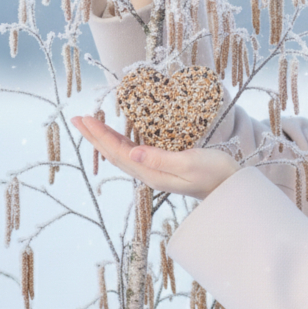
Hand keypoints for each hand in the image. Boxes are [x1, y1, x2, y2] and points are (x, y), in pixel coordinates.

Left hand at [71, 114, 239, 198]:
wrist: (230, 189)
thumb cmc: (215, 174)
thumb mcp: (190, 162)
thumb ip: (161, 158)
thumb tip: (133, 152)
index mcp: (152, 173)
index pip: (118, 152)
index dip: (100, 135)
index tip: (85, 119)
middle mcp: (149, 173)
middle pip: (115, 153)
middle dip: (95, 136)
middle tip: (77, 119)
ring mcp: (155, 171)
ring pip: (123, 153)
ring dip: (105, 138)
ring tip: (91, 125)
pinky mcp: (164, 165)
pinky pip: (134, 153)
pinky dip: (121, 141)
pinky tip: (118, 136)